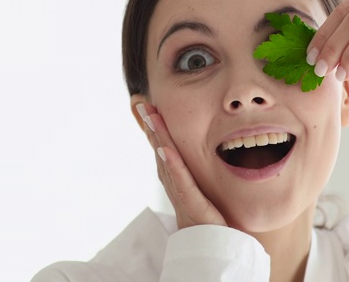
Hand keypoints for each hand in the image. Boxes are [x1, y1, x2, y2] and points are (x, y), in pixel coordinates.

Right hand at [135, 103, 226, 228]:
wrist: (211, 247)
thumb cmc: (207, 218)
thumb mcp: (198, 188)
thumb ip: (192, 170)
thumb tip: (188, 151)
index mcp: (176, 176)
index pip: (162, 144)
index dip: (151, 124)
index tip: (141, 103)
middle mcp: (174, 181)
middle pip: (158, 148)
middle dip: (148, 124)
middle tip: (138, 102)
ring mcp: (180, 192)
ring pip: (166, 159)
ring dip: (156, 137)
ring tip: (148, 115)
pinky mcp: (192, 203)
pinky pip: (181, 181)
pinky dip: (172, 165)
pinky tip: (165, 149)